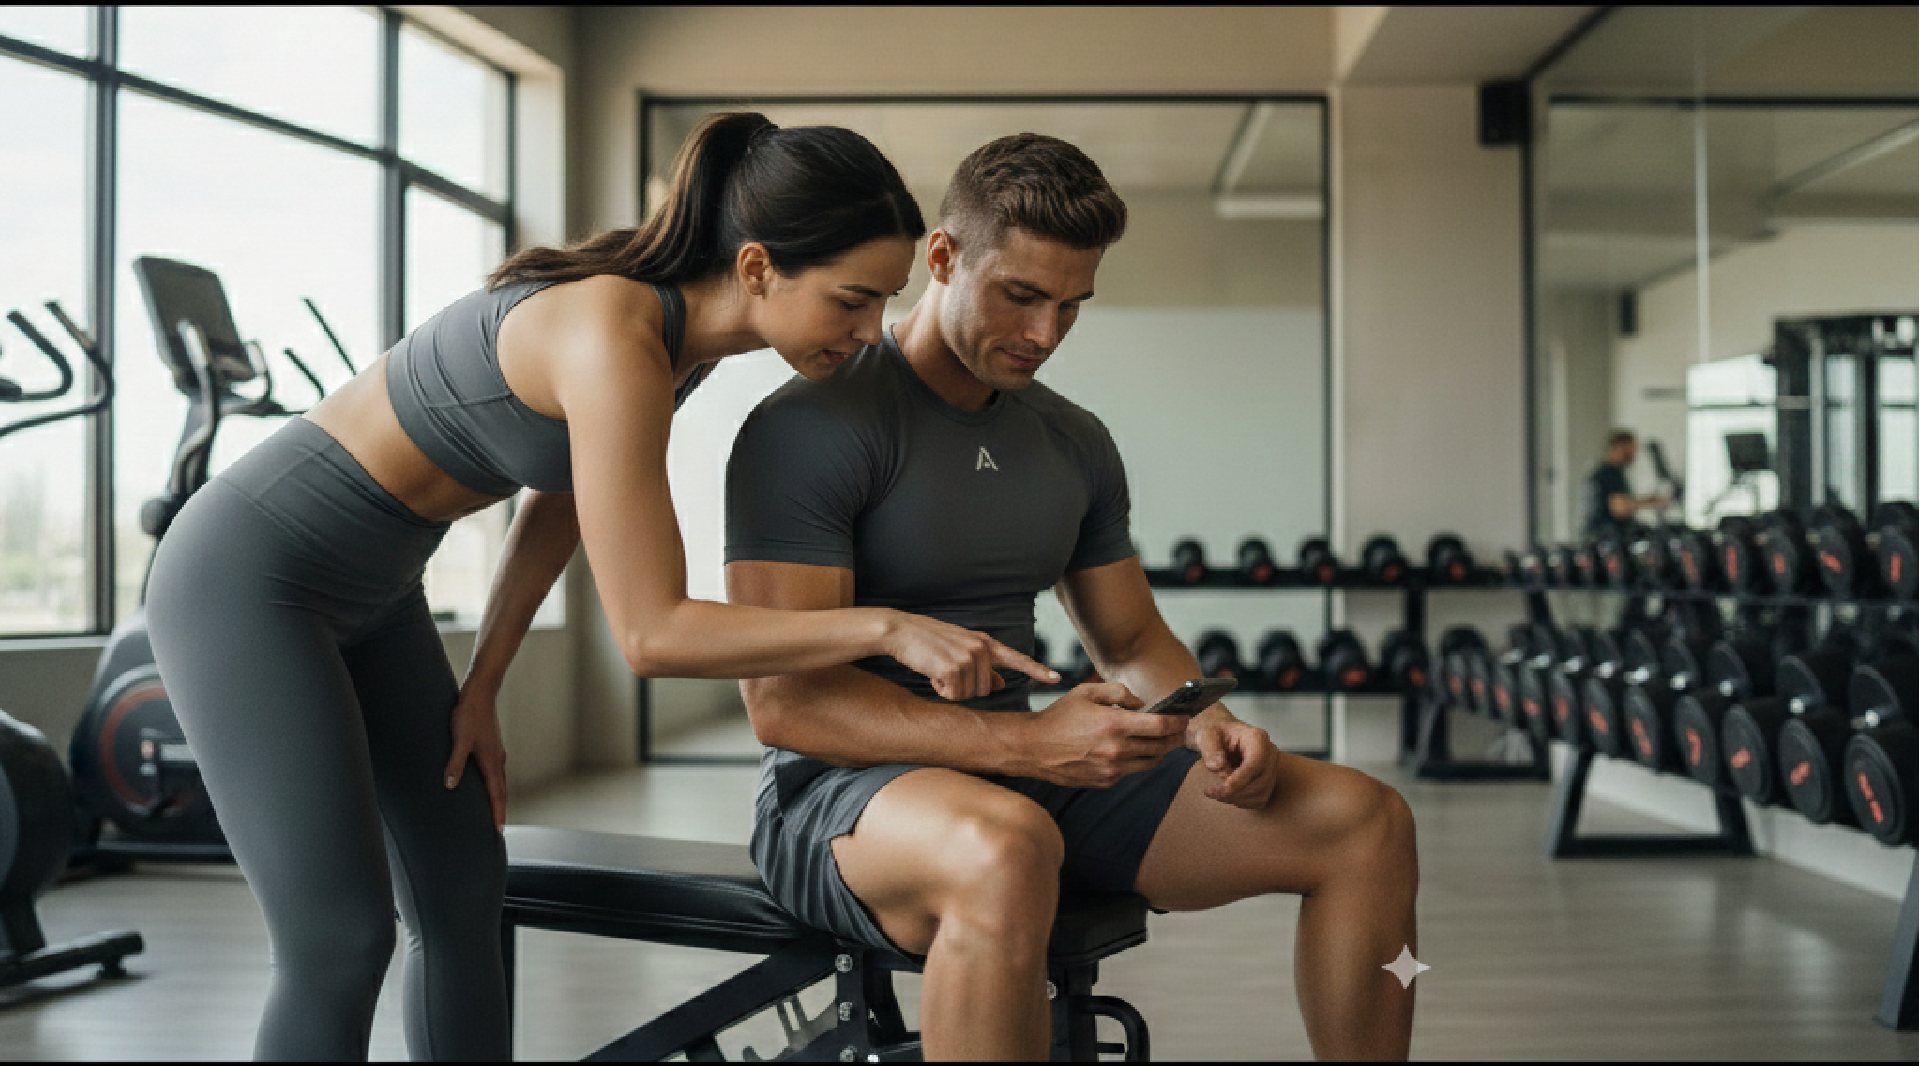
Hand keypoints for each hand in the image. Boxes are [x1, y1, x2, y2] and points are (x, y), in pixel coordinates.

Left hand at [445, 685, 508, 831]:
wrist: (481, 692)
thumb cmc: (470, 714)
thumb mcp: (459, 739)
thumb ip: (455, 763)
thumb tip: (450, 785)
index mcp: (492, 762)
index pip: (497, 795)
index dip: (497, 814)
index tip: (498, 831)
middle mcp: (498, 760)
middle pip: (501, 791)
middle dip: (499, 810)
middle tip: (496, 828)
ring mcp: (496, 752)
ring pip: (499, 781)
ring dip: (496, 797)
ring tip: (492, 810)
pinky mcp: (492, 746)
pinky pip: (495, 772)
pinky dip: (493, 784)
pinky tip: (485, 783)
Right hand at [881, 610, 1058, 701]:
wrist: (902, 631)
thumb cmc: (930, 643)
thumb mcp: (961, 650)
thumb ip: (983, 666)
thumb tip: (1001, 684)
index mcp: (985, 643)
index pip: (1016, 658)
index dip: (1037, 670)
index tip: (1057, 678)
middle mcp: (981, 649)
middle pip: (987, 690)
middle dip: (966, 688)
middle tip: (948, 670)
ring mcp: (968, 657)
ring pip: (970, 695)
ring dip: (952, 689)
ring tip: (939, 670)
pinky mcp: (952, 668)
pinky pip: (953, 695)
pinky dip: (941, 690)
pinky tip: (932, 674)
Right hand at [1014, 682, 1188, 787]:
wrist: (1033, 747)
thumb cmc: (1060, 716)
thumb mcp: (1087, 691)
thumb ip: (1119, 692)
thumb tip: (1142, 704)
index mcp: (1114, 724)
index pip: (1161, 725)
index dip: (1178, 721)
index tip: (1185, 716)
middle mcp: (1116, 750)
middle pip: (1161, 746)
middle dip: (1175, 737)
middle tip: (1180, 729)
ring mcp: (1111, 770)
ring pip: (1151, 762)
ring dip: (1162, 751)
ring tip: (1164, 740)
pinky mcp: (1106, 782)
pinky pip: (1132, 771)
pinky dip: (1140, 761)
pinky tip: (1137, 750)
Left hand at [1189, 709, 1279, 809]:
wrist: (1221, 735)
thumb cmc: (1215, 732)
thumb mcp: (1206, 734)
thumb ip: (1210, 749)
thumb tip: (1218, 766)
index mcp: (1257, 738)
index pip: (1256, 762)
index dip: (1241, 779)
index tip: (1223, 788)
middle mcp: (1270, 753)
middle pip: (1260, 781)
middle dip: (1235, 792)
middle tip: (1211, 792)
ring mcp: (1271, 768)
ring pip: (1261, 793)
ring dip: (1237, 798)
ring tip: (1217, 793)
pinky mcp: (1268, 781)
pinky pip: (1260, 799)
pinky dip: (1243, 802)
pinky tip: (1228, 795)